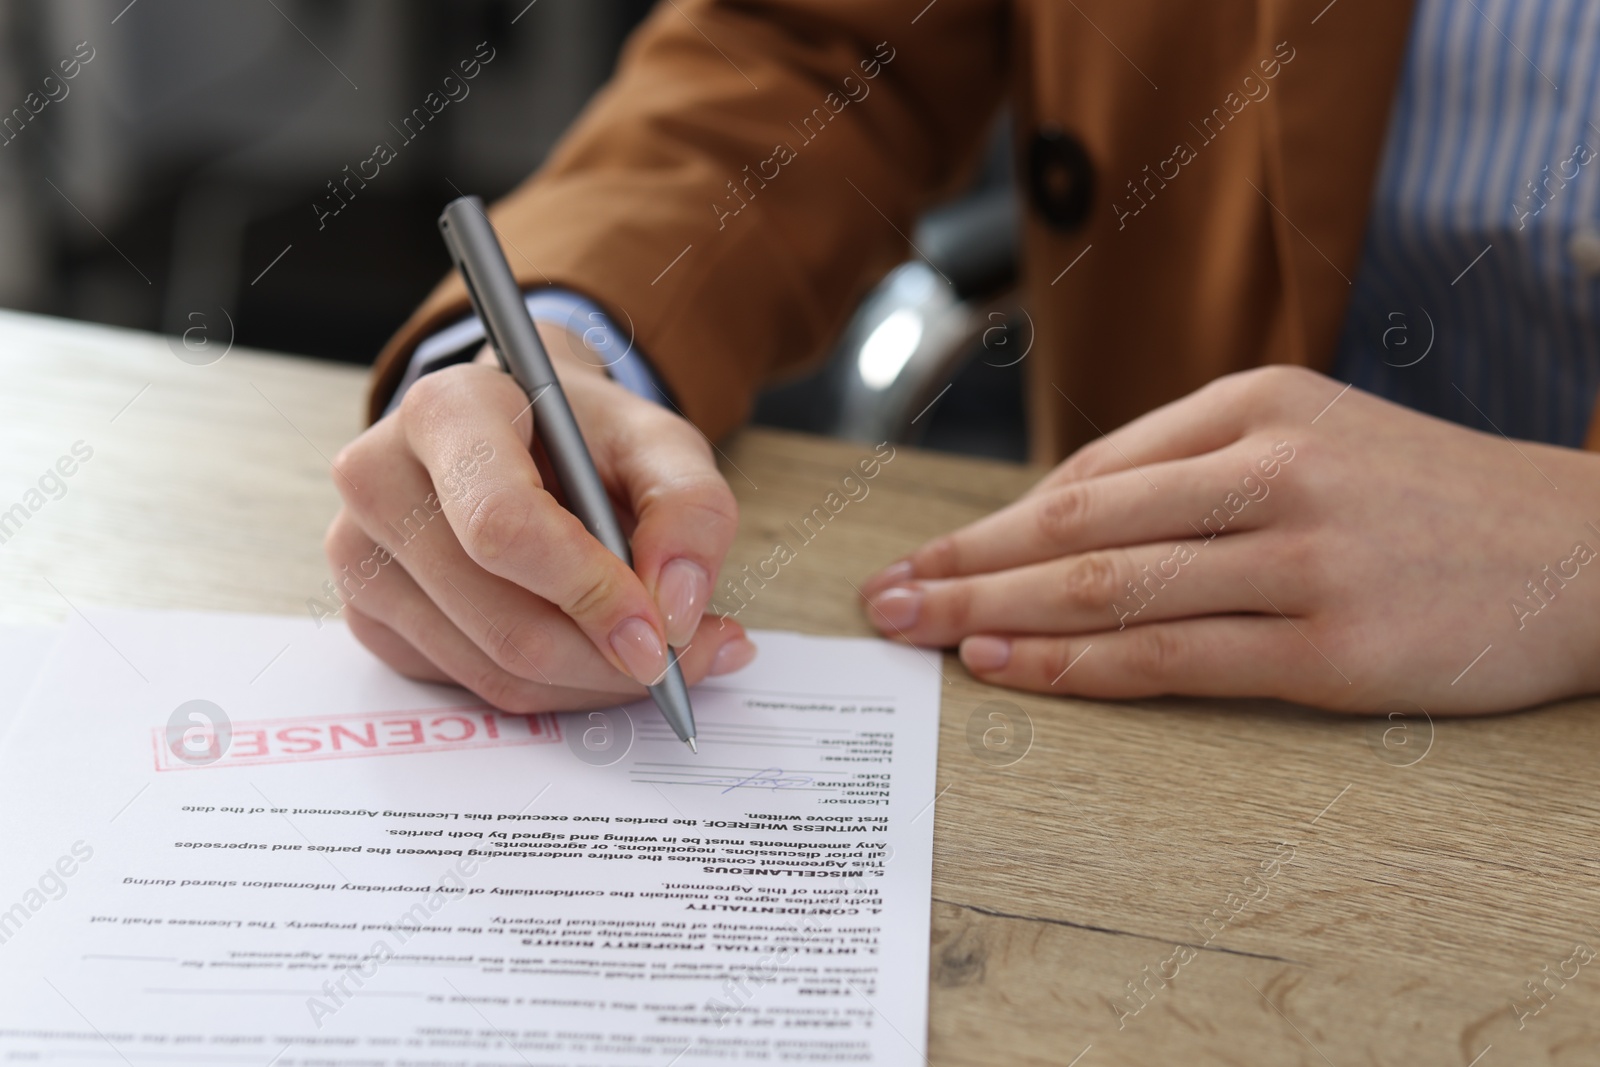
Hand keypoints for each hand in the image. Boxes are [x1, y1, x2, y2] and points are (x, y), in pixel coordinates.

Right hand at [325, 325, 755, 711]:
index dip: (589, 591)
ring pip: (495, 670)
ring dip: (595, 682)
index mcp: (445, 409)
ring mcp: (361, 555)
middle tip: (690, 656)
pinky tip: (597, 650)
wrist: (520, 430)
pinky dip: (557, 688)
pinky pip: (475, 686)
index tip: (661, 632)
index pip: (503, 524)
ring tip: (661, 650)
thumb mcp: (659, 442)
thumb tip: (676, 610)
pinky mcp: (369, 616)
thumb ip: (691, 508)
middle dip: (610, 658)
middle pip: (504, 620)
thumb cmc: (584, 435)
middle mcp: (380, 480)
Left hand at [860, 366, 1599, 713]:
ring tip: (920, 634)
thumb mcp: (1310, 435)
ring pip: (1110, 591)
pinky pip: (1174, 659)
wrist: (1580, 549)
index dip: (990, 522)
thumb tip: (1053, 520)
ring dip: (996, 615)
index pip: (1089, 475)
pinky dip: (1078, 665)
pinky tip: (1012, 666)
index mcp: (1257, 405)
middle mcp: (1273, 469)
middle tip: (883, 601)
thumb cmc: (1423, 496)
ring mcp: (1303, 559)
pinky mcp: (1333, 648)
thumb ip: (1188, 468)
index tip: (922, 556)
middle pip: (1076, 526)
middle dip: (963, 566)